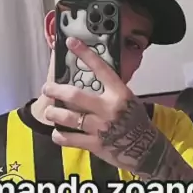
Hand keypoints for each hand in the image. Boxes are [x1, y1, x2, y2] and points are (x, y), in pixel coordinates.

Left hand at [43, 37, 157, 170]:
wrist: (146, 150)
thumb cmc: (135, 121)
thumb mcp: (128, 99)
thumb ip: (109, 91)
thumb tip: (88, 78)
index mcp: (119, 93)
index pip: (100, 69)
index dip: (85, 54)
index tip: (71, 42)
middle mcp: (109, 108)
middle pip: (75, 95)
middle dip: (56, 90)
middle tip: (47, 88)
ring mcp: (101, 127)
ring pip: (69, 117)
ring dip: (54, 113)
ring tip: (49, 111)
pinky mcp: (95, 144)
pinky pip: (70, 139)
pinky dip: (59, 136)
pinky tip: (57, 133)